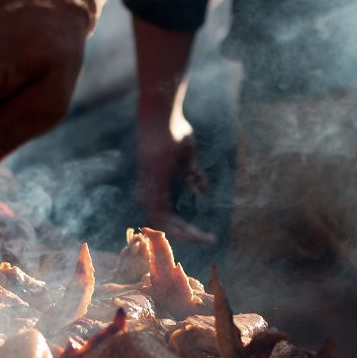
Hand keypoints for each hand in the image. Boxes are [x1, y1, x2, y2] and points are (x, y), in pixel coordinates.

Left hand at [136, 119, 215, 245]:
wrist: (163, 117)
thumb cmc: (173, 131)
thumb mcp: (187, 158)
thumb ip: (193, 175)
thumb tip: (203, 191)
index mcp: (155, 187)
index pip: (167, 217)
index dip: (184, 227)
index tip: (204, 233)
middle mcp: (148, 193)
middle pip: (165, 226)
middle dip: (188, 235)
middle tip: (209, 240)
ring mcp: (147, 192)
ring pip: (164, 226)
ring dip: (186, 235)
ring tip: (205, 239)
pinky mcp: (151, 188)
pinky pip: (163, 218)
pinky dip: (179, 228)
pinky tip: (195, 233)